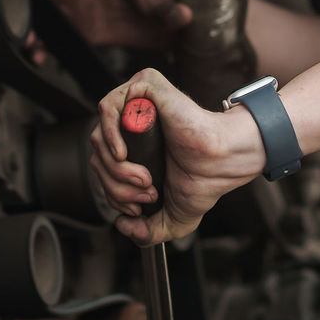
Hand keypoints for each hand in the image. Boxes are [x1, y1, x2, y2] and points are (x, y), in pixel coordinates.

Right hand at [24, 0, 190, 50]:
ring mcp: (86, 9)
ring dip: (35, 26)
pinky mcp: (89, 32)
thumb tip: (184, 15)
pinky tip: (39, 58)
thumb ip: (173, 10)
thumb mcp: (172, 0)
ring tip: (26, 42)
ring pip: (51, 16)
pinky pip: (62, 38)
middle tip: (16, 12)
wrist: (179, 19)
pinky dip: (48, 47)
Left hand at [89, 67, 266, 244]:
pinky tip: (125, 154)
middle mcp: (132, 123)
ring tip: (144, 178)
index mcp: (135, 146)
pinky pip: (108, 108)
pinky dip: (109, 134)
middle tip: (147, 192)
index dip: (112, 191)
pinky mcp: (145, 87)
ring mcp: (137, 103)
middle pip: (97, 154)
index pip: (101, 167)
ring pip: (99, 136)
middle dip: (116, 184)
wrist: (222, 163)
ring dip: (116, 168)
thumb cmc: (204, 179)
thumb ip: (147, 232)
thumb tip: (122, 226)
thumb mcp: (171, 216)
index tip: (139, 205)